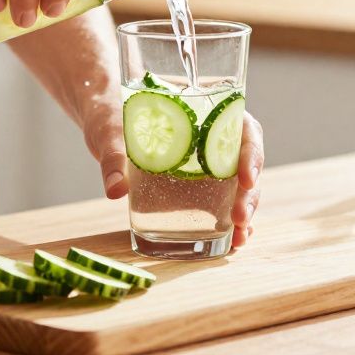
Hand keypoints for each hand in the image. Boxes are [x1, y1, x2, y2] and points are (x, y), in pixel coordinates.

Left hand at [85, 110, 265, 248]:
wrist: (103, 120)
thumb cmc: (109, 113)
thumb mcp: (109, 130)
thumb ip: (113, 156)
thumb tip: (116, 190)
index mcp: (205, 113)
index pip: (243, 129)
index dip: (251, 155)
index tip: (246, 179)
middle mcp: (212, 138)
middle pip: (244, 164)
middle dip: (248, 194)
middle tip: (240, 219)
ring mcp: (204, 164)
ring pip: (237, 187)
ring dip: (243, 213)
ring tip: (240, 239)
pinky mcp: (192, 185)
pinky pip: (218, 202)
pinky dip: (228, 222)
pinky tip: (232, 242)